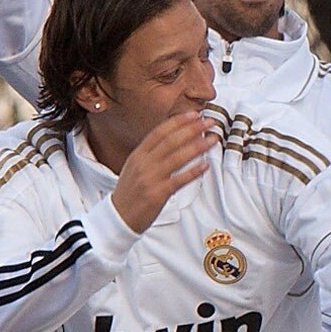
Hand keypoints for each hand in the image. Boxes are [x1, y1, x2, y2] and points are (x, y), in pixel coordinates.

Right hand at [109, 109, 217, 231]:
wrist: (118, 217)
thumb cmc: (129, 193)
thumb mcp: (134, 167)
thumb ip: (151, 154)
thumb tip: (172, 140)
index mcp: (138, 155)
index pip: (160, 132)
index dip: (179, 121)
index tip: (194, 114)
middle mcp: (144, 163)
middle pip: (171, 141)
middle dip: (192, 129)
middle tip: (208, 122)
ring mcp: (151, 178)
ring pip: (178, 157)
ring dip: (198, 146)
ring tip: (212, 140)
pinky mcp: (158, 194)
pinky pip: (180, 180)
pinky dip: (194, 171)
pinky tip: (205, 165)